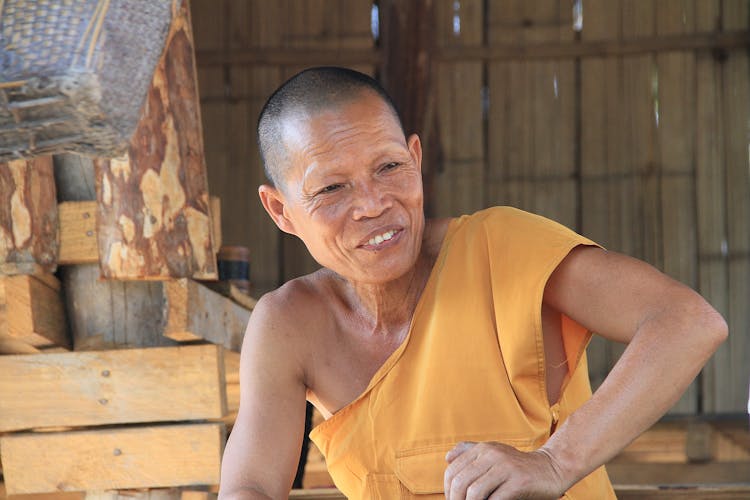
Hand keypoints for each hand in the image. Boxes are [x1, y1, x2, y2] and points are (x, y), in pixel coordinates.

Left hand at [444, 441, 565, 499]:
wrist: (552, 468)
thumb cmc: (519, 466)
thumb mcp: (494, 453)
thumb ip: (471, 452)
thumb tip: (447, 457)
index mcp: (483, 449)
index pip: (452, 471)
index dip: (447, 491)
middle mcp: (492, 454)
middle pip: (460, 482)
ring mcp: (505, 467)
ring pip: (474, 492)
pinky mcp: (519, 482)